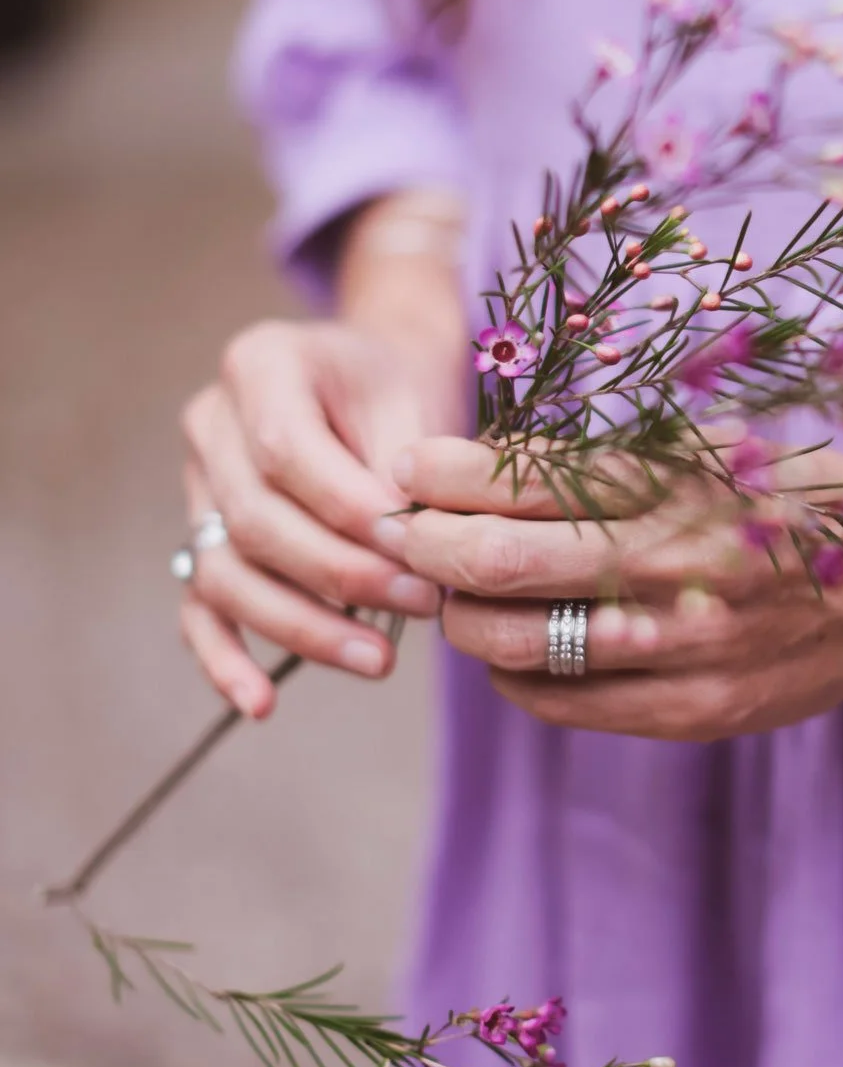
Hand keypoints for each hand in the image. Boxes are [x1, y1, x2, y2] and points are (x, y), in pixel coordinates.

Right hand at [177, 318, 453, 719]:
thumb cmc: (400, 387)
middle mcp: (211, 424)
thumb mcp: (413, 401)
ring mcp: (196, 487)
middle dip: (340, 575)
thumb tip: (406, 554)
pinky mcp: (202, 540)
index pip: (284, 450)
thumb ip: (402, 471)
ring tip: (379, 661)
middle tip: (421, 606)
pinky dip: (226, 659)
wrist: (375, 380)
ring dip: (303, 626)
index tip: (416, 550)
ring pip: (226, 573)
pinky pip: (200, 607)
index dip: (347, 510)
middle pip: (253, 520)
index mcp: (259, 364)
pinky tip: (261, 702)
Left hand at [394, 438, 842, 740]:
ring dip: (461, 616)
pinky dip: (514, 675)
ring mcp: (680, 649)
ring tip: (455, 591)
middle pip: (493, 564)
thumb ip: (614, 461)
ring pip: (510, 644)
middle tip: (400, 534)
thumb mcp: (721, 449)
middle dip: (423, 547)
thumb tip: (486, 465)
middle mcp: (674, 565)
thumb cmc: (809, 497)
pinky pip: (559, 703)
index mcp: (679, 484)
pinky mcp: (690, 712)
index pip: (521, 480)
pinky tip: (514, 646)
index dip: (442, 476)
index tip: (409, 469)